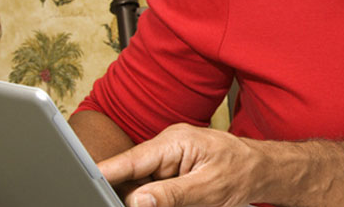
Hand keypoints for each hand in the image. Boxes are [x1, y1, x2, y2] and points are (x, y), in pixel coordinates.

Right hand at [98, 123, 262, 206]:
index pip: (129, 161)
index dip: (103, 174)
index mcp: (174, 142)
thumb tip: (137, 201)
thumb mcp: (208, 189)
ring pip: (141, 186)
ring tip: (185, 199)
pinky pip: (154, 188)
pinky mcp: (171, 171)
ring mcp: (168, 159)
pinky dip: (159, 199)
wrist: (262, 170)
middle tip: (162, 201)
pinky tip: (182, 200)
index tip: (82, 186)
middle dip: (132, 196)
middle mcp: (166, 147)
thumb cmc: (242, 172)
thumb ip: (172, 195)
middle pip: (130, 177)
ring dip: (149, 200)